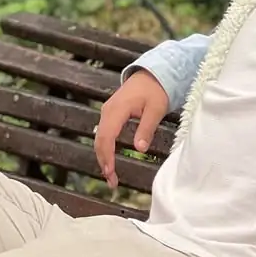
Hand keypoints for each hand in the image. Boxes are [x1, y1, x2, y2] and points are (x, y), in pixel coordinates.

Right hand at [94, 69, 169, 187]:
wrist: (151, 74)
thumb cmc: (155, 90)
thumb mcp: (155, 109)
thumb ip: (146, 129)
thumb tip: (139, 149)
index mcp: (117, 110)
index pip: (107, 137)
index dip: (107, 156)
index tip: (110, 172)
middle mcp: (107, 112)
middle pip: (99, 141)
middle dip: (103, 162)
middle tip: (112, 182)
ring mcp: (107, 113)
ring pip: (100, 139)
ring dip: (103, 158)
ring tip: (111, 176)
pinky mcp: (110, 115)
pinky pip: (104, 134)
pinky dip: (105, 149)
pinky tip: (110, 161)